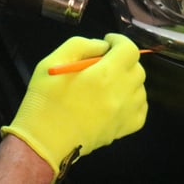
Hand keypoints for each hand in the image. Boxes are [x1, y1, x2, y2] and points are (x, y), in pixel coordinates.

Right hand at [1, 33, 147, 174]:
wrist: (43, 143)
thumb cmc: (45, 101)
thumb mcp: (53, 61)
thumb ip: (80, 45)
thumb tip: (102, 46)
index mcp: (104, 75)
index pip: (129, 50)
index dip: (120, 41)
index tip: (108, 42)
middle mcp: (120, 94)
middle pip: (137, 68)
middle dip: (123, 60)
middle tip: (105, 62)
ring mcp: (124, 114)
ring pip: (140, 88)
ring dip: (128, 80)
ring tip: (108, 83)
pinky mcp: (123, 129)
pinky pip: (141, 109)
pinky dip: (134, 101)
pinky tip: (117, 99)